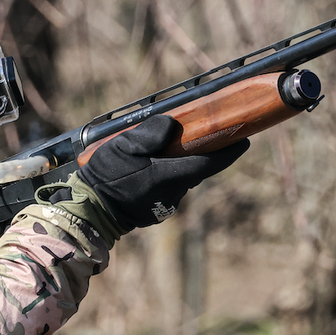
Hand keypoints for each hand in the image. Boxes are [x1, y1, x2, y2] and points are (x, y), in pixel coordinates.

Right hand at [78, 114, 247, 231]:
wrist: (90, 211)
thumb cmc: (105, 176)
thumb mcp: (121, 146)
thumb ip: (148, 134)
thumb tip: (172, 124)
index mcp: (167, 176)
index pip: (207, 162)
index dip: (229, 151)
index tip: (245, 140)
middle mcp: (173, 192)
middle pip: (195, 169)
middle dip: (201, 153)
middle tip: (203, 134)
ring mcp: (166, 204)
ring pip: (181, 179)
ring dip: (179, 165)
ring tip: (162, 151)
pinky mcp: (158, 211)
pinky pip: (169, 188)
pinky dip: (166, 177)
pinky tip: (150, 170)